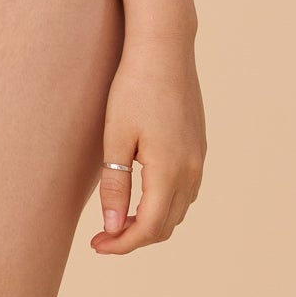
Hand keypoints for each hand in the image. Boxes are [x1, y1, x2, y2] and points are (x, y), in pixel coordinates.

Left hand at [92, 41, 204, 254]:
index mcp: (169, 170)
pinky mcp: (199, 147)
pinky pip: (186, 191)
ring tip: (119, 218)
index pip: (149, 227)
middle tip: (102, 237)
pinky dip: (165, 204)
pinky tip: (142, 195)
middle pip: (166, 225)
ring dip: (151, 222)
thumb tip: (114, 227)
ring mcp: (198, 159)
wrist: (165, 50)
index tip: (96, 246)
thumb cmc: (133, 89)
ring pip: (179, 211)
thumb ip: (116, 186)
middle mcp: (191, 170)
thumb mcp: (115, 139)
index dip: (122, 244)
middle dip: (134, 238)